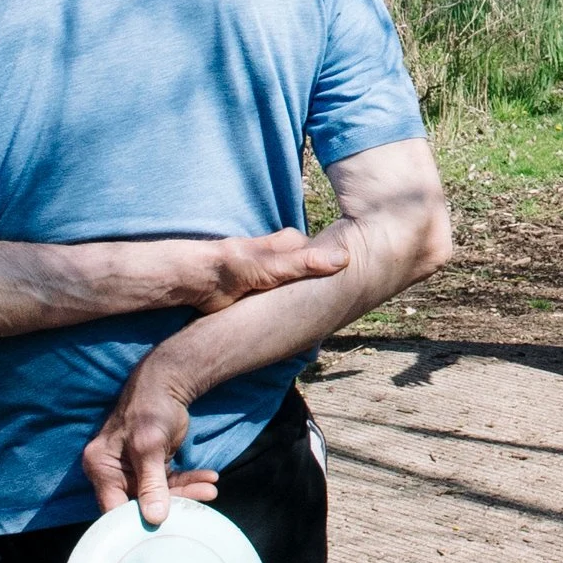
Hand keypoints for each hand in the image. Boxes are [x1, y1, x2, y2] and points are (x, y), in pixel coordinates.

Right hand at [83, 352, 213, 526]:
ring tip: (211, 490)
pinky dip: (189, 481)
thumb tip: (155, 519)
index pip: (113, 509)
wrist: (166, 383)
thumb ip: (152, 483)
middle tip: (201, 501)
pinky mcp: (152, 467)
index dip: (134, 523)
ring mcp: (134, 471)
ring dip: (187, 492)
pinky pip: (170, 482)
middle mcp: (114, 473)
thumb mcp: (149, 446)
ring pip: (160, 494)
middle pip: (140, 503)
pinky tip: (209, 479)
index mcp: (101, 467)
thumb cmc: (149, 409)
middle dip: (172, 504)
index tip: (160, 532)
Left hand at [195, 225, 351, 314]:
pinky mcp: (268, 292)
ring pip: (304, 288)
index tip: (360, 280)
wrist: (201, 282)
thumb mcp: (274, 266)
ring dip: (313, 299)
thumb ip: (307, 262)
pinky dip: (297, 308)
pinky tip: (307, 318)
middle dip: (330, 286)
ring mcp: (279, 276)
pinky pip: (290, 300)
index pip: (328, 255)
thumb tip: (344, 259)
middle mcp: (288, 258)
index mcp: (293, 244)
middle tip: (347, 304)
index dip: (343, 267)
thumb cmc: (235, 266)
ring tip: (332, 314)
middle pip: (318, 272)